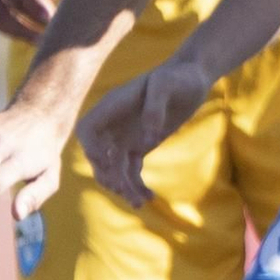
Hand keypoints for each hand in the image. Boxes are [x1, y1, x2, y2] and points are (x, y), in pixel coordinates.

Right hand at [78, 57, 211, 206]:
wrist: (191, 79)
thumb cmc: (177, 77)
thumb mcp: (166, 84)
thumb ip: (156, 108)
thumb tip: (148, 139)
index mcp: (112, 106)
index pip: (87, 130)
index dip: (91, 148)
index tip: (105, 162)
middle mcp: (114, 124)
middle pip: (99, 155)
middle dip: (109, 175)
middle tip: (126, 190)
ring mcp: (125, 137)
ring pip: (115, 168)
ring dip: (123, 186)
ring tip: (140, 202)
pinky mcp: (139, 146)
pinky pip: (131, 171)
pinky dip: (136, 185)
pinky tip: (149, 197)